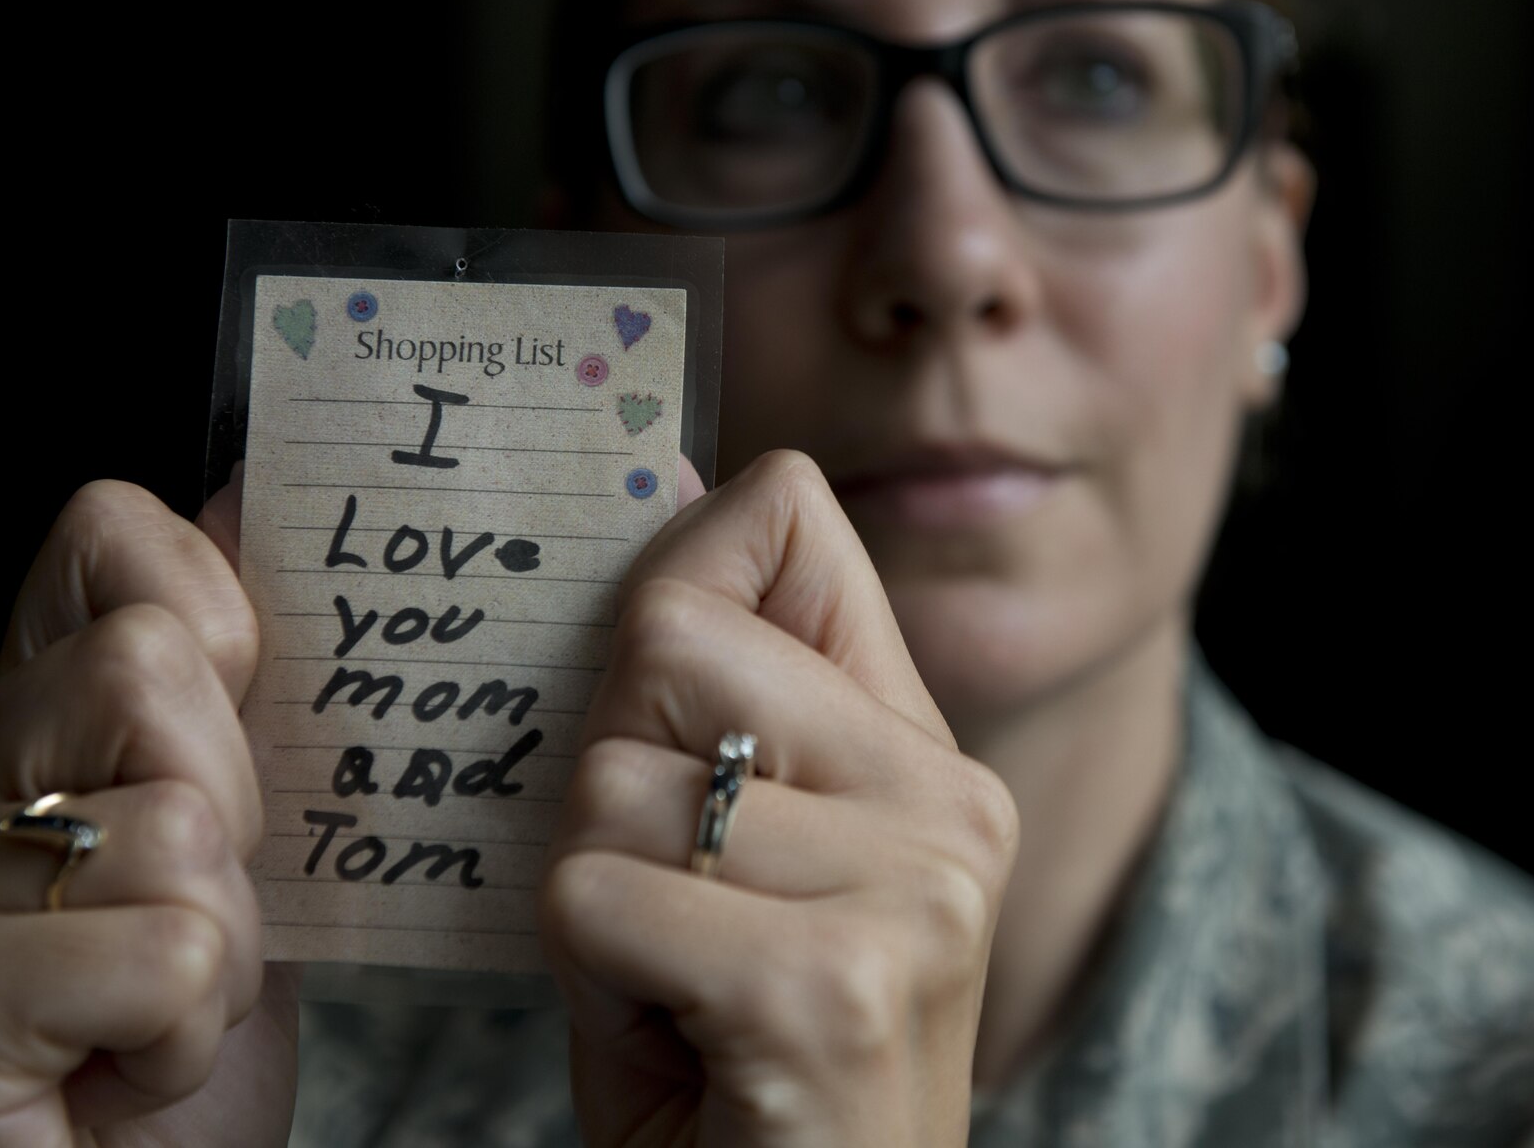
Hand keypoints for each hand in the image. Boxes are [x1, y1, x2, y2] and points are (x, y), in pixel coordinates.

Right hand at [0, 479, 295, 1146]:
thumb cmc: (145, 1039)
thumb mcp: (215, 845)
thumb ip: (229, 704)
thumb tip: (252, 509)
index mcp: (12, 730)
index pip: (107, 539)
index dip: (212, 600)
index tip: (240, 708)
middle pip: (157, 663)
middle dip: (237, 802)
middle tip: (194, 911)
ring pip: (183, 824)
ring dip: (225, 946)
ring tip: (155, 1008)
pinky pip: (168, 951)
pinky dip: (186, 1031)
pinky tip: (123, 1069)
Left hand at [542, 451, 1020, 1146]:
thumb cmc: (735, 1060)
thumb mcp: (733, 855)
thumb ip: (714, 689)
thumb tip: (673, 473)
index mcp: (922, 752)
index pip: (791, 524)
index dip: (677, 570)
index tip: (644, 677)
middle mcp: (945, 800)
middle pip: (670, 636)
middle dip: (609, 777)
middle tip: (663, 898)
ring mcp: (909, 889)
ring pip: (615, 783)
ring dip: (591, 900)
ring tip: (672, 981)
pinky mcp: (832, 981)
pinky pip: (595, 894)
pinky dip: (589, 977)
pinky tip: (676, 1034)